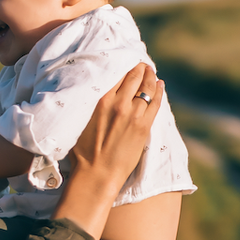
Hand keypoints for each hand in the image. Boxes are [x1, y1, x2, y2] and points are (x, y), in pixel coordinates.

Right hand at [53, 65, 164, 239]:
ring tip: (150, 72)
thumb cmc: (83, 153)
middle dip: (140, 68)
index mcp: (101, 101)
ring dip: (150, 77)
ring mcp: (134, 114)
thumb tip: (93, 96)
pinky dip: (159, 90)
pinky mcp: (144, 125)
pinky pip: (156, 101)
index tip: (127, 64)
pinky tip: (160, 84)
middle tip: (141, 65)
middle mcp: (118, 103)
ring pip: (147, 86)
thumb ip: (90, 107)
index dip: (125, 67)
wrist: (97, 175)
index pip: (118, 75)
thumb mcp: (80, 124)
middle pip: (134, 76)